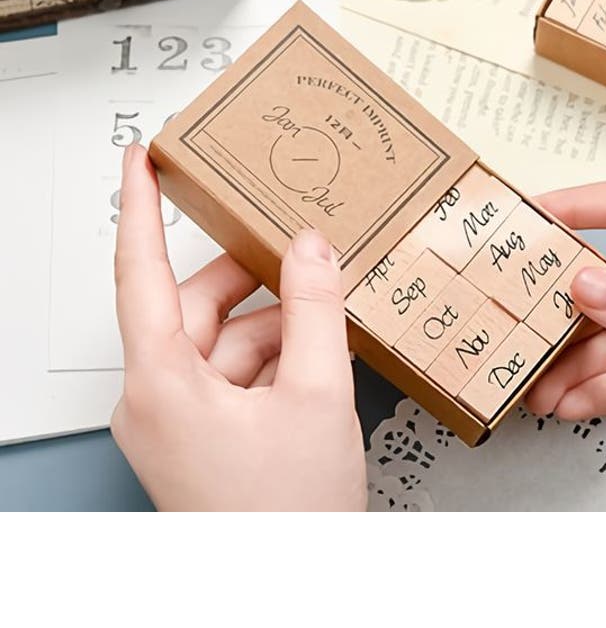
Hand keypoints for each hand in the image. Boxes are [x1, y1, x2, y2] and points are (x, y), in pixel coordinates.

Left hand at [111, 144, 365, 509]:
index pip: (141, 272)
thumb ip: (317, 309)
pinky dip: (277, 359)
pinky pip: (235, 373)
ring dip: (278, 327)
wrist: (294, 595)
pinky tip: (318, 357)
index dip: (138, 207)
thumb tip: (312, 248)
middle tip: (301, 247)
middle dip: (257, 282)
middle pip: (199, 307)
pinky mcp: (202, 434)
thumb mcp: (318, 396)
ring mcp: (178, 420)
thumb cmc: (288, 518)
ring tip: (329, 317)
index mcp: (161, 385)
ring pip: (225, 340)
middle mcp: (156, 399)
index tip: (140, 160)